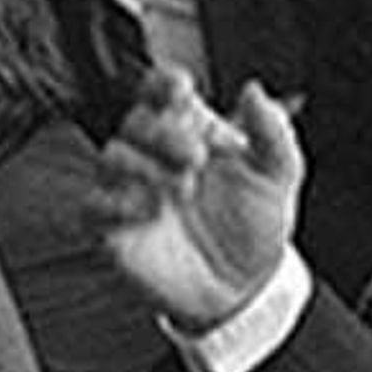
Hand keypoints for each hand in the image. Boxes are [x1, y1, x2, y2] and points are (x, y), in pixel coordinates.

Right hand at [93, 68, 303, 331]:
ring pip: (111, 156)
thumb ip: (272, 131)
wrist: (246, 289)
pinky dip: (116, 203)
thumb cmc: (256, 227)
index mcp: (191, 130)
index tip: (180, 89)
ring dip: (144, 167)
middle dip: (163, 132)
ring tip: (182, 188)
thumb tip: (254, 91)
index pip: (162, 91)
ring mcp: (133, 191)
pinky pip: (92, 206)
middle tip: (195, 157)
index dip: (163, 83)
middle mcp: (156, 156)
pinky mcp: (115, 229)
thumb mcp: (278, 176)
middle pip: (135, 120)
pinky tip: (150, 210)